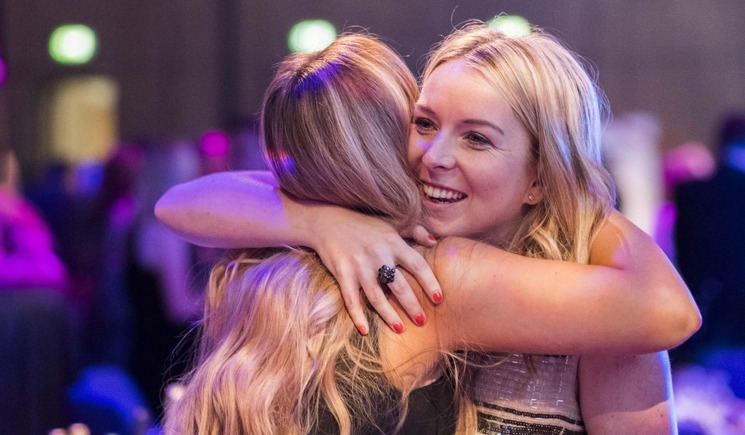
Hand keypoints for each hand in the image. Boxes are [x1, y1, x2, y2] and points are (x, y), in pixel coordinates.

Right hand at [309, 206, 441, 334]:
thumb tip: (434, 242)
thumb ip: (415, 231)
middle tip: (422, 322)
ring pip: (377, 297)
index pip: (418, 265)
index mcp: (393, 242)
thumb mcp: (391, 224)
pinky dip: (357, 316)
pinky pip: (351, 300)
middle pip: (399, 285)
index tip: (439, 299)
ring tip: (400, 329)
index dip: (430, 283)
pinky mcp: (342, 274)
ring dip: (389, 315)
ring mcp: (359, 266)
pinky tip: (365, 330)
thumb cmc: (363, 225)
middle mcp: (378, 255)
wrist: (328, 222)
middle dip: (412, 306)